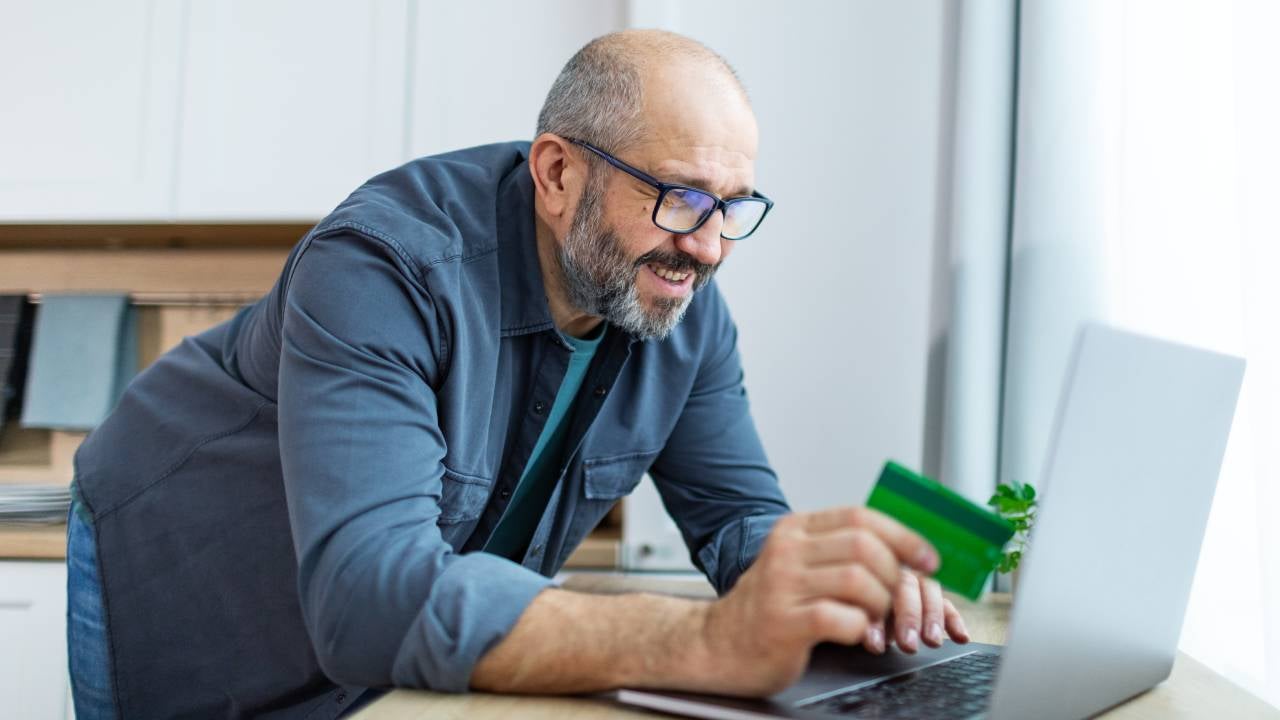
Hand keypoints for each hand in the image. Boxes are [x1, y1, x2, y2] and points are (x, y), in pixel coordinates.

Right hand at [699, 507, 939, 696]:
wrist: (718, 645)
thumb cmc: (769, 609)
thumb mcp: (799, 566)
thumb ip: (839, 552)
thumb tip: (904, 551)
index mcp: (795, 530)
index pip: (860, 517)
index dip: (903, 537)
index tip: (928, 560)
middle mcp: (786, 550)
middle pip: (863, 545)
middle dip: (893, 575)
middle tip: (896, 600)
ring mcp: (782, 585)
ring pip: (858, 580)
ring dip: (879, 605)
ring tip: (874, 621)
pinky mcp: (783, 622)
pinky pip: (840, 618)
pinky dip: (860, 628)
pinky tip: (856, 635)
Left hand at [861, 570, 969, 654]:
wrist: (863, 596)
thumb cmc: (855, 605)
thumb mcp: (852, 610)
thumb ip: (859, 618)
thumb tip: (865, 638)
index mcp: (868, 574)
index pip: (873, 591)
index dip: (876, 620)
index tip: (875, 644)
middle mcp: (894, 572)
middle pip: (905, 588)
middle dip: (908, 618)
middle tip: (908, 644)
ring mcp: (916, 581)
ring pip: (929, 592)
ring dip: (932, 617)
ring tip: (932, 641)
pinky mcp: (934, 595)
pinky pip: (947, 603)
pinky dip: (954, 620)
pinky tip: (961, 637)